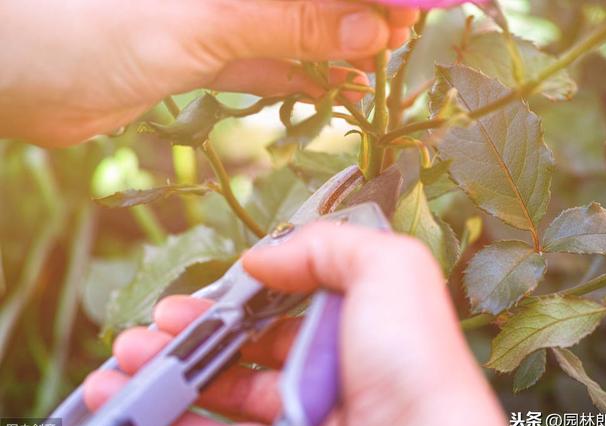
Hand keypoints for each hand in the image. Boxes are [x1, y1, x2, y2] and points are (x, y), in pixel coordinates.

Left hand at [0, 1, 416, 146]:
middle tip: (405, 38)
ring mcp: (210, 10)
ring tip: (379, 67)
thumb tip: (368, 28)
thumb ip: (287, 20)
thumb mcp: (197, 18)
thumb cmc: (75, 23)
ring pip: (289, 25)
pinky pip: (261, 61)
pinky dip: (297, 77)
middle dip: (358, 10)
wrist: (4, 76)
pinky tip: (334, 87)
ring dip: (333, 46)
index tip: (415, 5)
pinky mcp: (197, 50)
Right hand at [83, 223, 511, 425]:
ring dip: (163, 385)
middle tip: (137, 340)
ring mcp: (301, 424)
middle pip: (237, 358)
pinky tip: (137, 414)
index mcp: (346, 331)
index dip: (224, 307)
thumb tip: (263, 256)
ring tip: (117, 373)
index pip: (274, 315)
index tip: (182, 304)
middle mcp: (322, 378)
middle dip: (181, 344)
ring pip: (219, 402)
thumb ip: (329, 245)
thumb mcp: (390, 272)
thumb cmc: (416, 366)